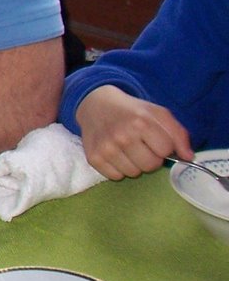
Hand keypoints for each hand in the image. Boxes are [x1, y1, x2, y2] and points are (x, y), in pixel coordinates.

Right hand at [74, 85, 192, 179]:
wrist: (95, 104)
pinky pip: (115, 176)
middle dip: (149, 157)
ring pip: (133, 173)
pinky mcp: (93, 158)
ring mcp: (106, 148)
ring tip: (127, 149)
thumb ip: (178, 134)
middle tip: (140, 145)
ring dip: (134, 164)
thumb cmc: (132, 111)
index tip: (154, 139)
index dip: (162, 146)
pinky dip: (118, 169)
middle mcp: (122, 136)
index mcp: (141, 122)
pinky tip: (115, 154)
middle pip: (150, 165)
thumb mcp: (158, 113)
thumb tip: (188, 157)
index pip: (165, 151)